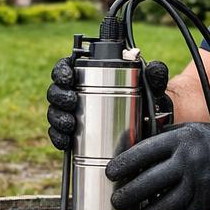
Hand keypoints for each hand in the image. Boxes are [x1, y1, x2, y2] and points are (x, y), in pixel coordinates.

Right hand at [46, 57, 171, 150]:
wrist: (147, 129)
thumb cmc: (145, 101)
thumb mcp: (151, 88)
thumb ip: (155, 76)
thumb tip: (155, 68)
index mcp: (88, 74)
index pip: (67, 67)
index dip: (62, 71)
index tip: (69, 77)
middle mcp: (76, 93)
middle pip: (57, 90)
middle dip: (59, 96)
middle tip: (71, 102)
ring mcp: (72, 114)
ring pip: (55, 112)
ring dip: (57, 118)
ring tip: (69, 124)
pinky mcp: (72, 134)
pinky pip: (58, 135)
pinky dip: (59, 138)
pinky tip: (65, 142)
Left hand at [104, 123, 209, 209]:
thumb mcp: (187, 130)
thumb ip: (160, 138)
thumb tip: (128, 149)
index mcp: (180, 140)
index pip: (144, 152)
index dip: (124, 163)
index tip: (110, 173)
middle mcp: (189, 161)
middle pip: (151, 181)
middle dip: (129, 194)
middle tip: (116, 202)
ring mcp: (199, 183)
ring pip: (167, 205)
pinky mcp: (207, 202)